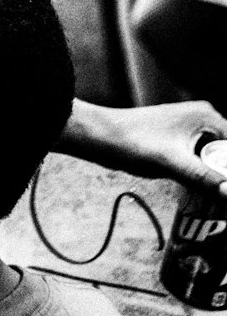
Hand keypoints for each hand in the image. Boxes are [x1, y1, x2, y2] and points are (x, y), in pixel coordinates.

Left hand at [99, 102, 226, 196]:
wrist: (101, 137)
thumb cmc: (133, 143)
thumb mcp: (174, 164)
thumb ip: (205, 179)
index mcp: (208, 116)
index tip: (225, 192)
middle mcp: (203, 118)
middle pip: (226, 153)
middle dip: (224, 176)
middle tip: (222, 198)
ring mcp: (190, 129)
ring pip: (216, 158)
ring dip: (218, 177)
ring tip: (217, 198)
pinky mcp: (178, 140)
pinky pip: (202, 159)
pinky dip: (205, 175)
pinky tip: (204, 192)